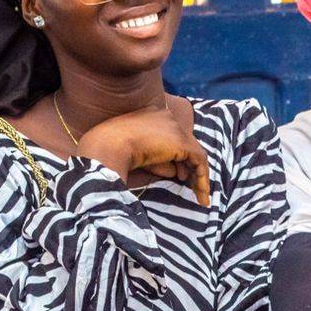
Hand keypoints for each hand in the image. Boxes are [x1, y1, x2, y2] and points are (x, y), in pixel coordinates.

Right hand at [77, 101, 210, 205]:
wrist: (108, 146)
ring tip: (200, 196)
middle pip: (185, 144)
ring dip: (199, 176)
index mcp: (152, 114)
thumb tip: (176, 171)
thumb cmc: (113, 150)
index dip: (178, 157)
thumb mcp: (138, 154)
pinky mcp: (182, 142)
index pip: (172, 137)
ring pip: (194, 153)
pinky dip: (202, 179)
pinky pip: (199, 161)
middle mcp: (167, 117)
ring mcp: (176, 128)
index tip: (179, 174)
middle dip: (190, 167)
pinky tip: (202, 196)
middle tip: (192, 186)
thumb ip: (158, 160)